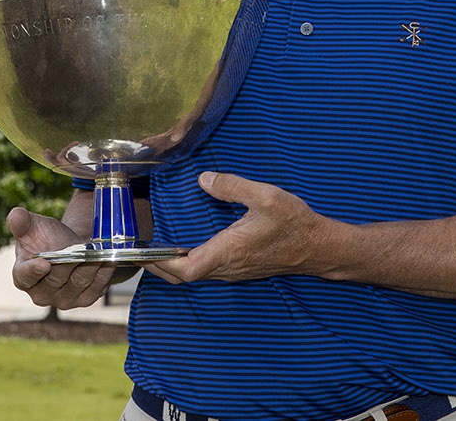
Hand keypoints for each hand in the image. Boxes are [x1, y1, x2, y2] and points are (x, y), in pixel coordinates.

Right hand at [7, 207, 113, 308]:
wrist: (70, 247)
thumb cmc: (46, 237)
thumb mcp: (33, 226)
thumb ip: (21, 222)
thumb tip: (15, 215)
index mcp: (22, 276)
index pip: (25, 277)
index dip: (33, 271)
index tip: (44, 263)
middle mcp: (42, 294)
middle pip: (56, 278)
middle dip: (68, 260)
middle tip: (80, 246)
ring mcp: (64, 300)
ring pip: (78, 281)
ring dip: (89, 264)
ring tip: (96, 249)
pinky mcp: (84, 299)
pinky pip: (96, 286)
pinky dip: (102, 272)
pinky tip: (106, 258)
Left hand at [146, 171, 329, 283]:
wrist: (319, 247)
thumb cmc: (295, 224)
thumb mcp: (266, 196)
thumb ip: (233, 187)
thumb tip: (204, 179)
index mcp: (229, 251)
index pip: (186, 269)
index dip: (160, 264)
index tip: (141, 252)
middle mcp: (228, 267)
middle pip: (182, 276)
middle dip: (156, 265)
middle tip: (136, 248)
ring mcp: (233, 271)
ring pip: (193, 275)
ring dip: (170, 265)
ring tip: (152, 246)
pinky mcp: (238, 268)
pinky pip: (205, 270)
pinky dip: (186, 262)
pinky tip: (181, 246)